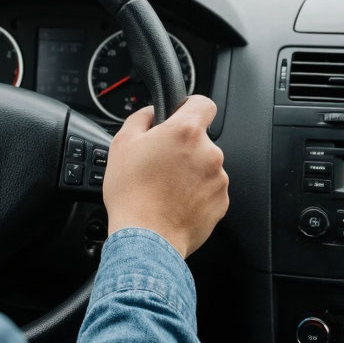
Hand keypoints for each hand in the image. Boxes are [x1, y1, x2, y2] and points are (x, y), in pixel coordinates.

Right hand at [103, 95, 228, 258]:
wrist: (146, 239)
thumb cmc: (132, 193)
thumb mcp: (122, 143)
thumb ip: (141, 117)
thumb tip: (151, 113)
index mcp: (186, 132)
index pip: (204, 103)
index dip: (190, 107)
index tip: (181, 115)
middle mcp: (209, 152)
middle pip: (200, 139)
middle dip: (183, 147)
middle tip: (160, 163)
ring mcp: (218, 179)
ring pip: (205, 165)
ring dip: (190, 171)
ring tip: (165, 187)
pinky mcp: (221, 202)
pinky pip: (209, 189)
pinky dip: (196, 193)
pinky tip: (175, 202)